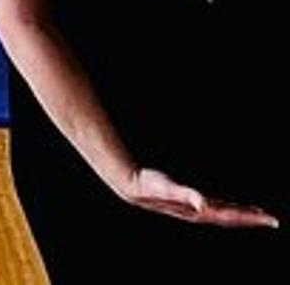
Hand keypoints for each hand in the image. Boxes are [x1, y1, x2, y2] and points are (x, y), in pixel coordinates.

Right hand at [116, 167, 280, 229]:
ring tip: (256, 214)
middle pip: (232, 217)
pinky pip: (215, 207)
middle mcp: (199, 212)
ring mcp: (194, 208)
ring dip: (241, 214)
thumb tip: (203, 203)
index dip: (251, 217)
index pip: (232, 215)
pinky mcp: (189, 202)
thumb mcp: (168, 187)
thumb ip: (186, 194)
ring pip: (225, 213)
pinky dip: (228, 207)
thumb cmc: (149, 185)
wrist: (132, 185)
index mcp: (199, 211)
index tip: (271, 219)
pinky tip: (230, 205)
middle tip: (273, 220)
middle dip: (252, 219)